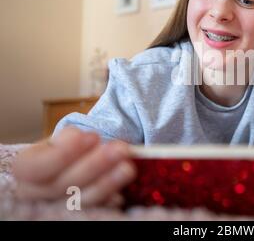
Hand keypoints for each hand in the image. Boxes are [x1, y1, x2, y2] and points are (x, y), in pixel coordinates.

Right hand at [12, 127, 135, 206]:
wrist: (77, 164)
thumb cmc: (69, 149)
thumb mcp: (66, 138)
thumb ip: (70, 139)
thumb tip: (79, 138)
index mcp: (26, 169)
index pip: (36, 167)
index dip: (64, 154)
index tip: (92, 137)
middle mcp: (35, 194)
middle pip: (61, 186)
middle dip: (94, 165)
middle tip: (120, 149)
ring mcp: (57, 207)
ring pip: (80, 202)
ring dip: (106, 184)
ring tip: (127, 167)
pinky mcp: (79, 216)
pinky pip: (94, 211)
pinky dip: (108, 201)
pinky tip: (121, 193)